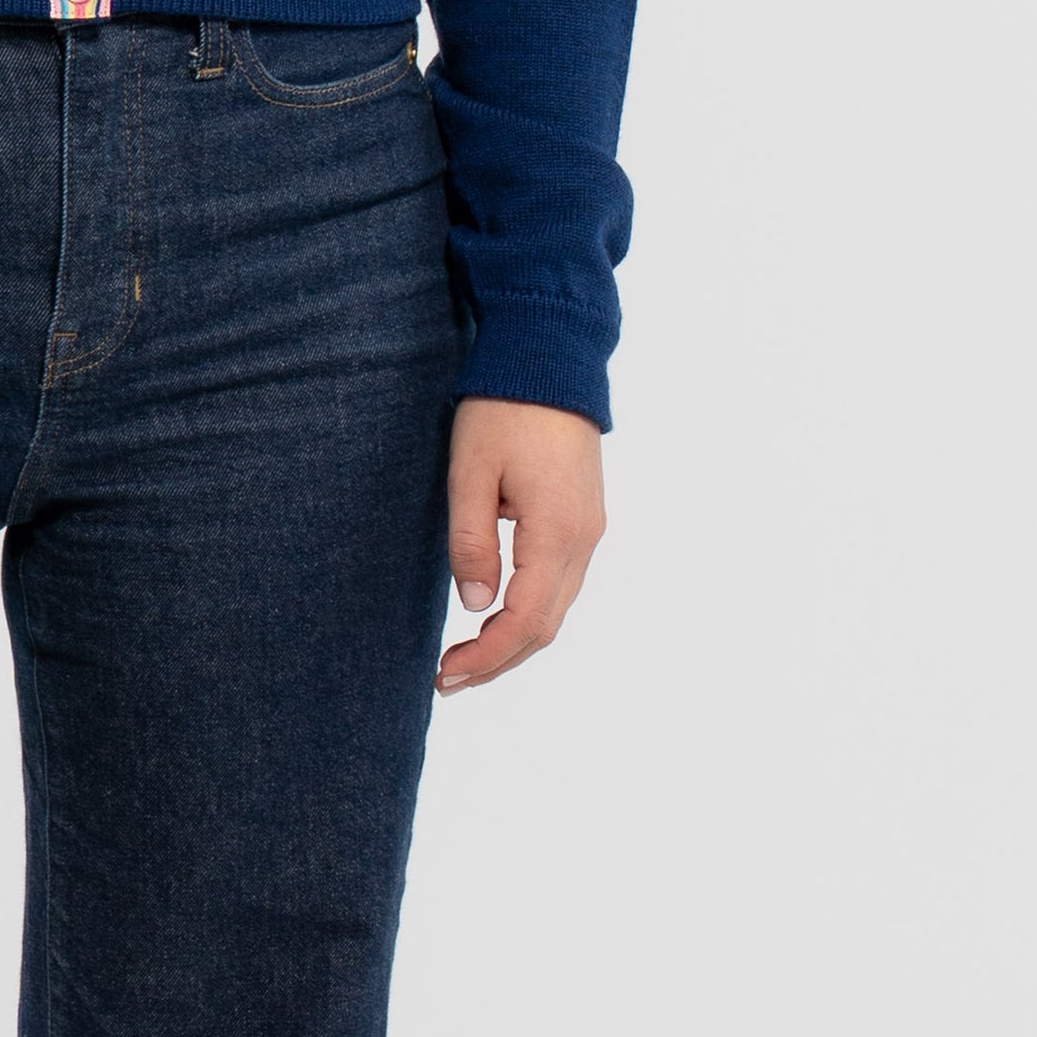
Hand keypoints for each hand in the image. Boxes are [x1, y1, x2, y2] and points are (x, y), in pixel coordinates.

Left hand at [437, 397, 604, 692]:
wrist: (550, 358)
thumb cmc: (503, 410)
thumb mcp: (470, 474)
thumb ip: (472, 542)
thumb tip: (474, 604)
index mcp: (556, 532)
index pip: (525, 621)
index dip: (487, 658)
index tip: (447, 675)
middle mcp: (583, 539)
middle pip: (546, 626)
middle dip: (498, 660)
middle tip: (448, 679)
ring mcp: (589, 529)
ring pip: (557, 608)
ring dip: (514, 640)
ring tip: (466, 658)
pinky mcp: (584, 518)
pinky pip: (561, 582)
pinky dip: (529, 611)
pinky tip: (495, 615)